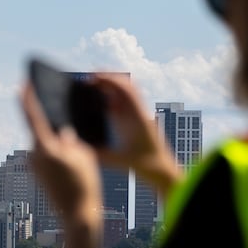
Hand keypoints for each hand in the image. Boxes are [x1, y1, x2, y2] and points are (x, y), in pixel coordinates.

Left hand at [20, 82, 103, 243]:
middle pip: (39, 129)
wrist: (77, 215)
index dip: (28, 97)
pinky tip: (66, 149)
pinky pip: (44, 154)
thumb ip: (71, 138)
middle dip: (49, 119)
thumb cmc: (84, 184)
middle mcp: (34, 154)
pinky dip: (53, 149)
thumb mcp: (84, 155)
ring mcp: (33, 165)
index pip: (33, 116)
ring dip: (53, 136)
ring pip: (43, 142)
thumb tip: (64, 130)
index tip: (24, 82)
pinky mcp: (36, 173)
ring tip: (68, 130)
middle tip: (55, 104)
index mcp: (45, 147)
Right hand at [91, 73, 181, 195]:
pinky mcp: (138, 121)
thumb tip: (83, 148)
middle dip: (108, 79)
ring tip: (92, 86)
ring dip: (111, 87)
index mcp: (138, 118)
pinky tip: (101, 103)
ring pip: (126, 94)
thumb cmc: (148, 166)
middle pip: (125, 86)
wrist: (164, 170)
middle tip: (89, 78)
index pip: (125, 90)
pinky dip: (113, 98)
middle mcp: (140, 113)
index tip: (93, 76)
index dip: (109, 79)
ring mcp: (139, 116)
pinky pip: (125, 104)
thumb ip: (102, 155)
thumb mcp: (122, 161)